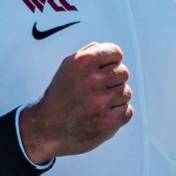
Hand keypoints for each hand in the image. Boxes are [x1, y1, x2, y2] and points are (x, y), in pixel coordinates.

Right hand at [19, 42, 133, 162]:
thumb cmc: (58, 98)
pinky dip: (118, 114)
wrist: (48, 128)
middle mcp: (93, 80)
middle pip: (123, 72)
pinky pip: (127, 111)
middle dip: (113, 80)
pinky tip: (103, 114)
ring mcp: (101, 102)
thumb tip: (103, 48)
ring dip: (115, 98)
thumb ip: (87, 53)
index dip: (112, 60)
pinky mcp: (108, 122)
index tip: (107, 67)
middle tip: (99, 88)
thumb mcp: (67, 67)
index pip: (115, 52)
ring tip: (98, 103)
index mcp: (83, 63)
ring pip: (126, 92)